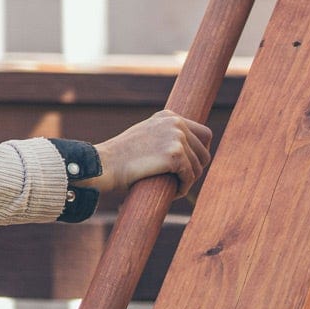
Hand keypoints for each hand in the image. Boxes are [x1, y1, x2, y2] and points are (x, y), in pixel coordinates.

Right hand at [82, 109, 213, 195]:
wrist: (104, 164)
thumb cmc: (120, 157)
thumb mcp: (145, 136)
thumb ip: (164, 136)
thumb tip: (185, 151)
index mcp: (169, 116)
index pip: (204, 134)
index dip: (201, 153)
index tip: (192, 166)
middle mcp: (175, 123)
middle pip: (204, 152)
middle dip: (195, 170)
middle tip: (181, 181)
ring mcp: (176, 137)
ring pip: (197, 167)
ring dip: (187, 181)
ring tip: (172, 187)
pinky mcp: (175, 155)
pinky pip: (189, 177)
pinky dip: (182, 188)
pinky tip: (172, 192)